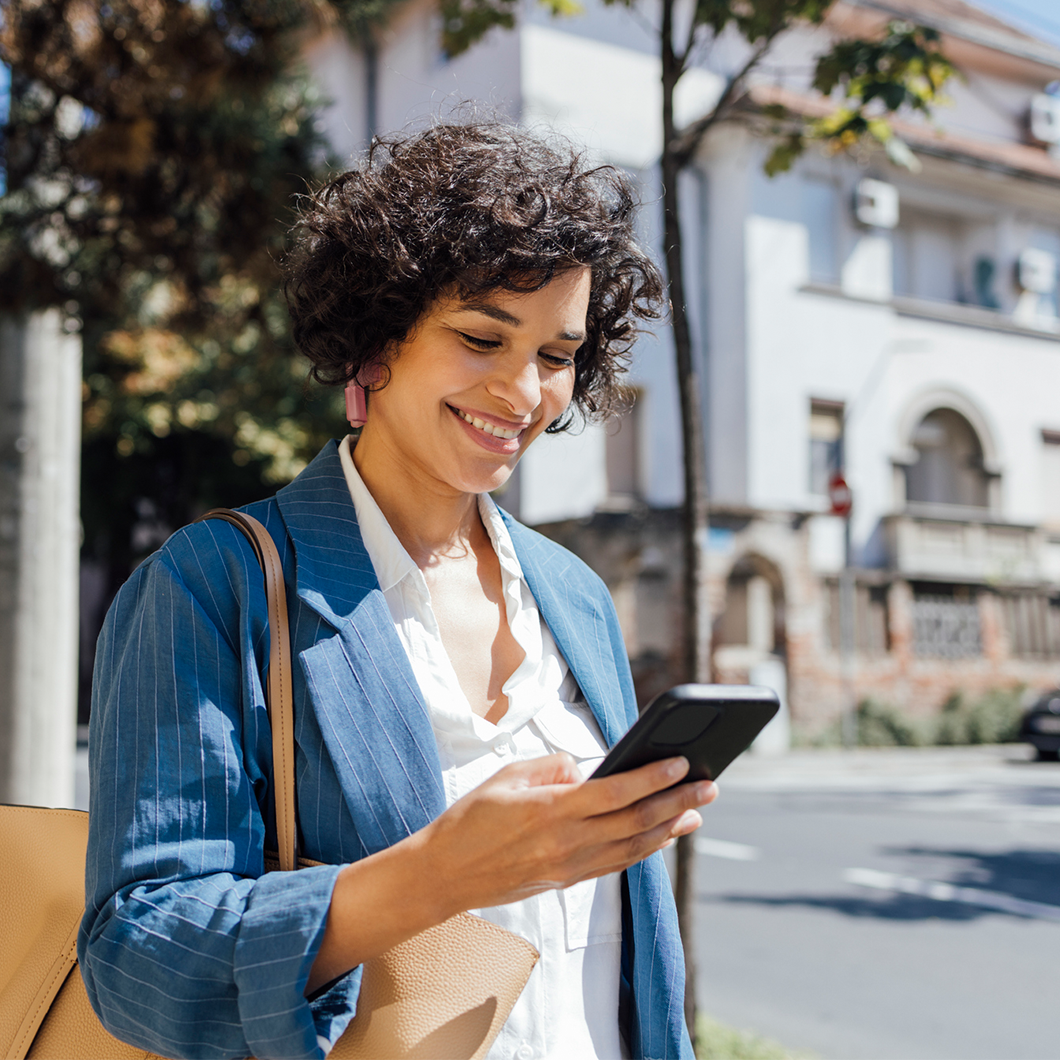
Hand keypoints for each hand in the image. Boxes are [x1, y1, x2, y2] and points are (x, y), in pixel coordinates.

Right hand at [307, 753, 715, 992]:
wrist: (444, 875)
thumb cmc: (469, 819)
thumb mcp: (505, 776)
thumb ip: (549, 768)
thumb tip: (583, 768)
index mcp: (550, 810)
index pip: (615, 792)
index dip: (653, 778)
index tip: (681, 763)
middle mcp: (566, 842)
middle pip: (635, 821)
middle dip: (677, 803)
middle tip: (709, 787)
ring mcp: (568, 867)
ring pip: (632, 848)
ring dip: (669, 829)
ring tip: (696, 813)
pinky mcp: (566, 881)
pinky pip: (615, 865)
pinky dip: (643, 851)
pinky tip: (660, 838)